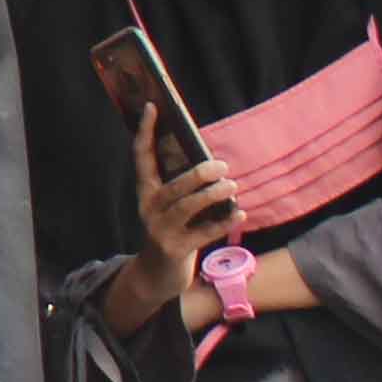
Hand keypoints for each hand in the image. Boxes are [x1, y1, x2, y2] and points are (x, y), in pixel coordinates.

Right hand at [130, 106, 238, 282]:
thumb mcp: (168, 206)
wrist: (157, 275)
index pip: (142, 156)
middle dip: (197, 174)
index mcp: (146, 192)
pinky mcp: (176, 249)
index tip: (153, 107)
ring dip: (211, 195)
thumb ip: (181, 185)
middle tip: (221, 165)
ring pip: (186, 207)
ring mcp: (161, 230)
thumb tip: (210, 160)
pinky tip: (240, 214)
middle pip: (172, 187)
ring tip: (232, 186)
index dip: (146, 131)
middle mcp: (149, 208)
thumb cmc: (171, 231)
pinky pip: (203, 233)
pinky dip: (223, 223)